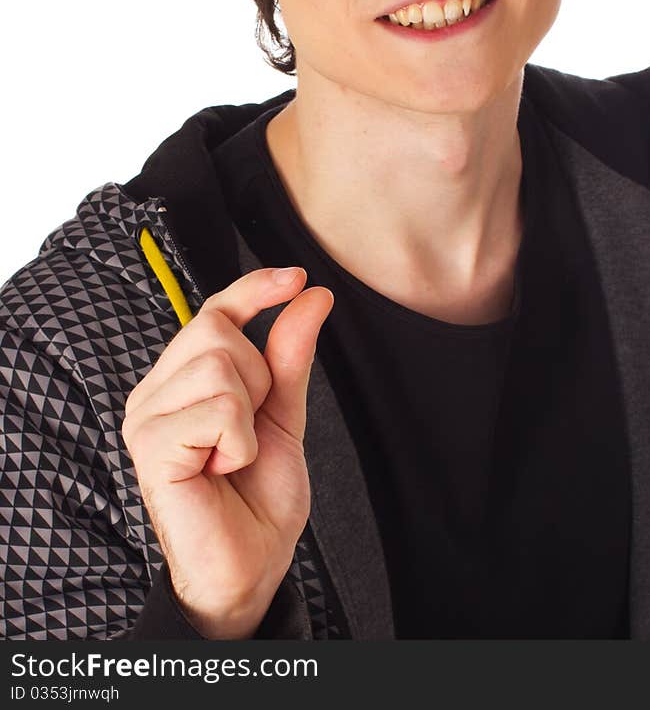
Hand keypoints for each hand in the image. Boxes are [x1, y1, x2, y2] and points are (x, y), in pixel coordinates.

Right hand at [121, 266, 333, 637]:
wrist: (250, 565)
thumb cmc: (256, 497)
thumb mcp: (283, 414)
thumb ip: (289, 355)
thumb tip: (309, 296)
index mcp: (180, 380)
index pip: (213, 311)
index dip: (254, 289)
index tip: (295, 278)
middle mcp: (154, 392)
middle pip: (219, 330)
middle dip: (259, 376)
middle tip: (250, 429)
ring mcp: (146, 417)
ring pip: (222, 365)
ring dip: (250, 414)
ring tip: (233, 455)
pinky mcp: (151, 446)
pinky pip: (220, 408)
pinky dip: (240, 442)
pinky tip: (222, 470)